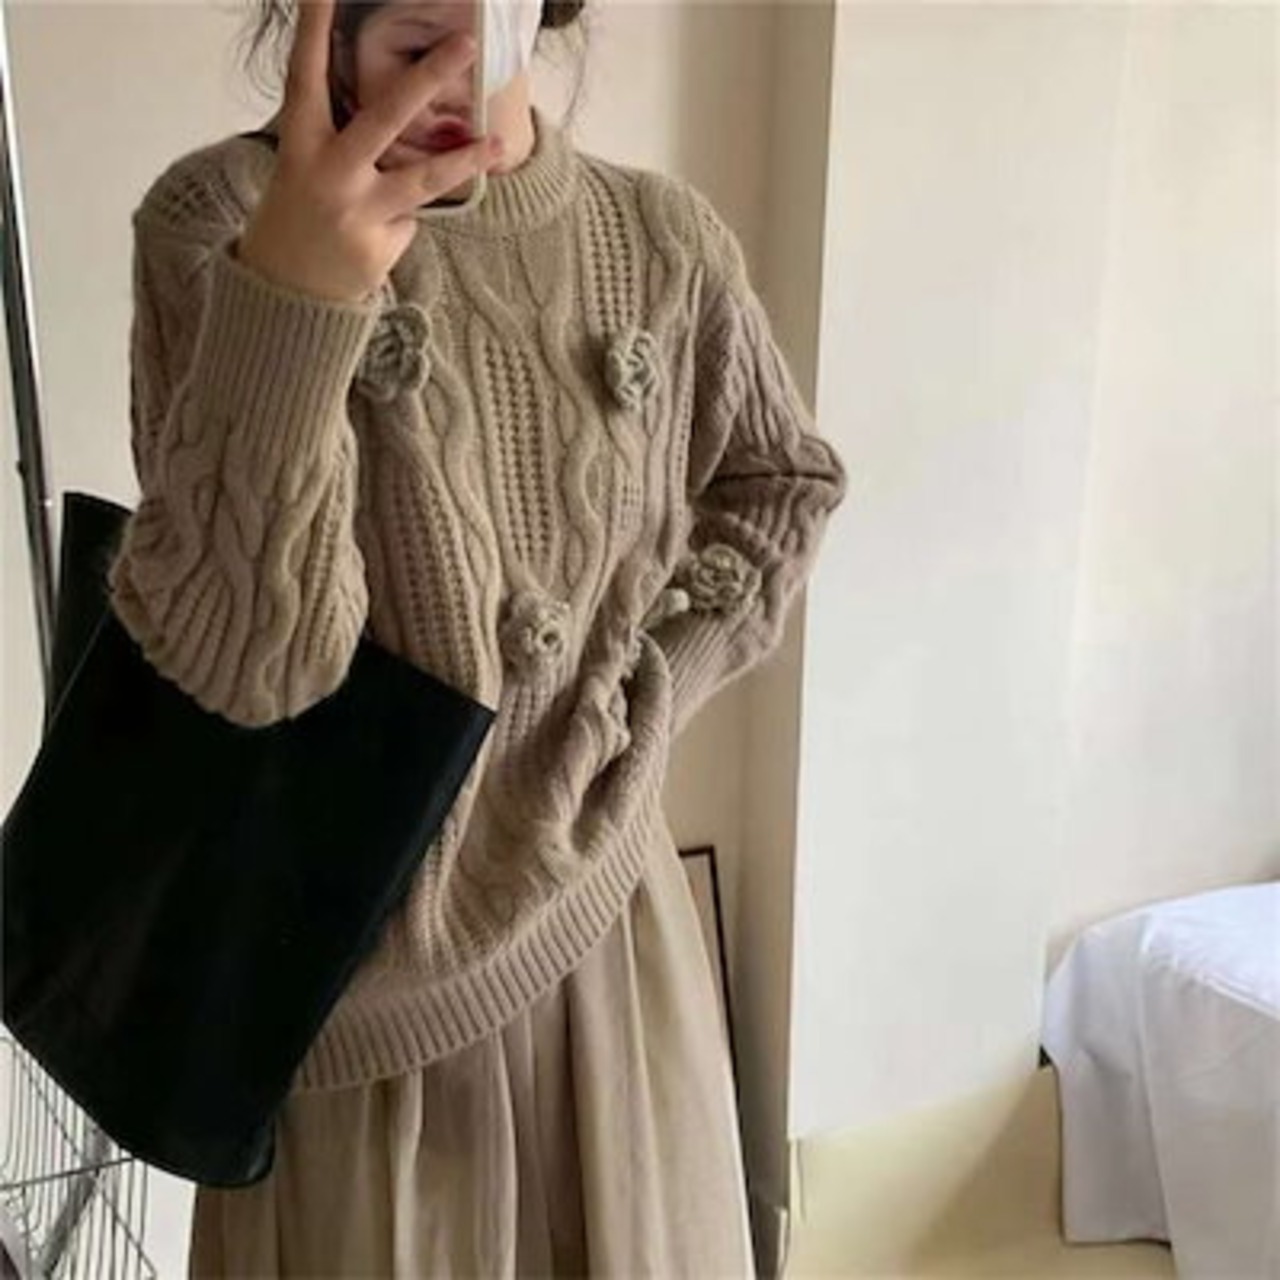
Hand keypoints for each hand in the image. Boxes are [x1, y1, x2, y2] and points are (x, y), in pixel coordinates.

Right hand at [234, 0, 501, 304]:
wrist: (286, 296)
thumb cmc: (299, 218)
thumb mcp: (303, 169)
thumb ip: (341, 141)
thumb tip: (401, 115)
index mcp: (300, 145)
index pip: (306, 76)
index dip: (314, 31)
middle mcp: (328, 174)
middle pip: (384, 118)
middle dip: (427, 78)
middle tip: (466, 44)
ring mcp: (357, 214)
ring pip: (422, 180)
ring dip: (464, 162)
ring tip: (499, 143)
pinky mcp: (380, 249)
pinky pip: (409, 221)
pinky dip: (401, 223)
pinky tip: (377, 237)